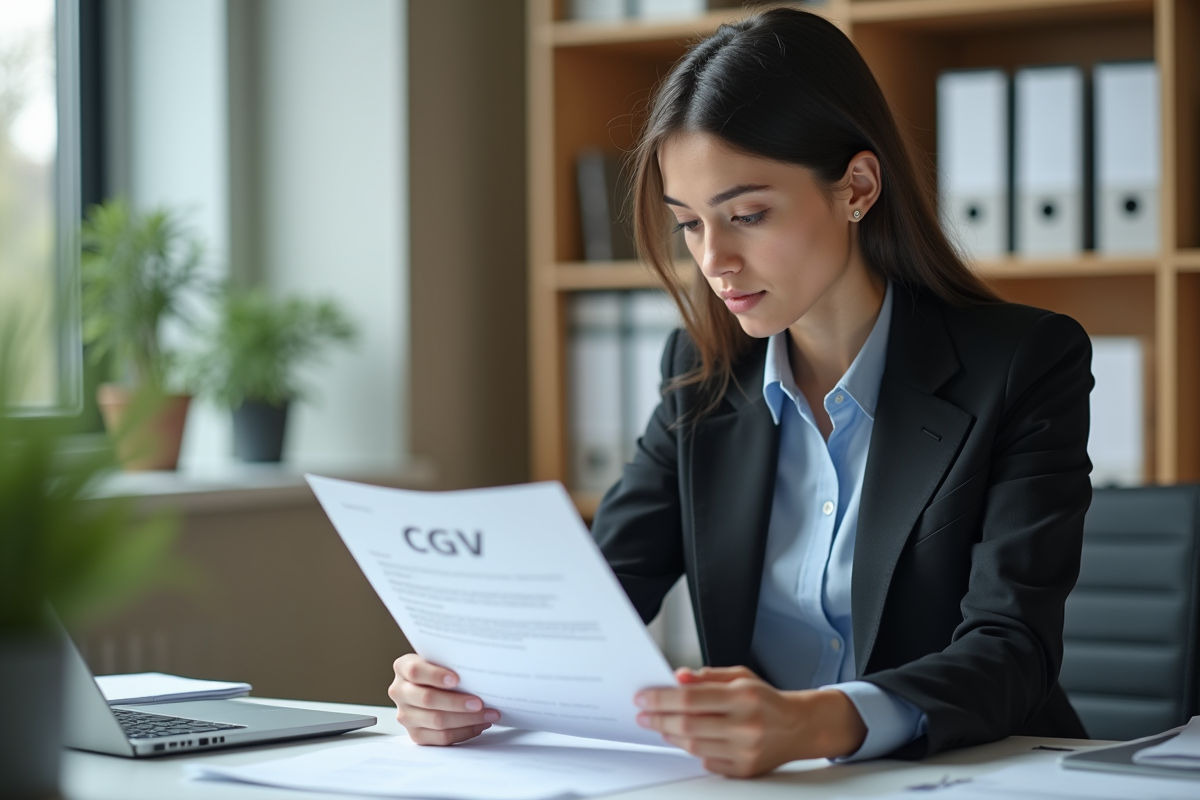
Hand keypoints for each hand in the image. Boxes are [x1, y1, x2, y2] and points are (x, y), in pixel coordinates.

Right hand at [388, 653, 500, 744]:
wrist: (430, 685)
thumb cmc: (440, 668)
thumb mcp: (440, 658)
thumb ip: (450, 661)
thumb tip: (478, 669)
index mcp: (402, 667)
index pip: (415, 671)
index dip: (435, 676)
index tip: (456, 679)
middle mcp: (399, 691)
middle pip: (427, 699)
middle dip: (457, 702)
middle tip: (480, 703)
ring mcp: (405, 715)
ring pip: (437, 721)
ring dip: (467, 719)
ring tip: (488, 714)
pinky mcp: (415, 734)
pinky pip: (441, 738)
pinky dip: (464, 732)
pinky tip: (479, 724)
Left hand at [634, 666, 866, 776]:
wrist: (799, 727)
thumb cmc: (768, 700)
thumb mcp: (740, 677)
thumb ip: (707, 676)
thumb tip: (678, 677)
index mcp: (743, 697)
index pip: (690, 698)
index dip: (661, 698)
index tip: (644, 698)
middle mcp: (745, 725)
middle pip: (687, 725)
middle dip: (658, 719)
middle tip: (644, 715)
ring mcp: (745, 750)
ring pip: (694, 746)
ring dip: (671, 735)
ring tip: (662, 725)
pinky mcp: (745, 769)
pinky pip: (706, 762)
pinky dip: (692, 750)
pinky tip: (685, 739)